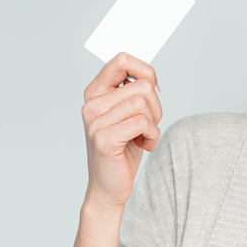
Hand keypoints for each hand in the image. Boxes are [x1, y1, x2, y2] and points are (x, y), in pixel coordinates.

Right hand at [81, 52, 162, 209]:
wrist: (110, 186)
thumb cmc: (124, 148)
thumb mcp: (129, 114)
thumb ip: (134, 92)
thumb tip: (151, 78)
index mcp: (95, 92)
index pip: (122, 60)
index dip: (146, 71)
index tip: (154, 89)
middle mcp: (91, 104)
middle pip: (143, 85)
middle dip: (155, 107)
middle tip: (146, 125)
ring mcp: (95, 122)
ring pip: (144, 104)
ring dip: (154, 123)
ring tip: (143, 136)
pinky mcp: (104, 139)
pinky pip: (143, 123)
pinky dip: (152, 135)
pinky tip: (144, 146)